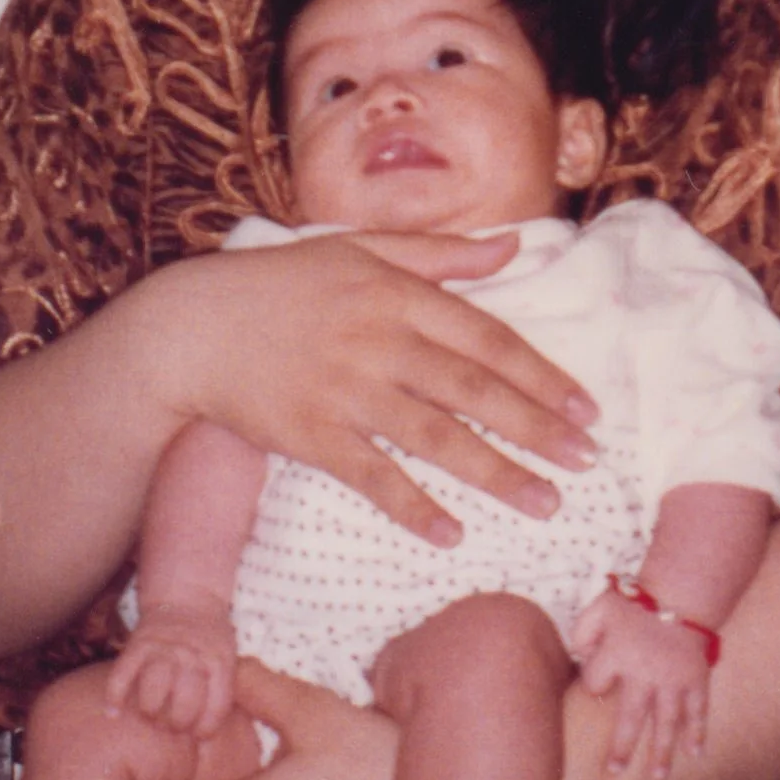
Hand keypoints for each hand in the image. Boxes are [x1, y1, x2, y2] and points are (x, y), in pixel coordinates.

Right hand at [106, 603, 236, 735]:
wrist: (189, 596)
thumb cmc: (209, 638)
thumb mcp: (227, 657)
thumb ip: (221, 691)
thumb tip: (205, 737)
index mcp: (219, 663)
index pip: (216, 707)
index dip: (205, 728)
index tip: (197, 734)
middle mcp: (192, 658)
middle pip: (184, 706)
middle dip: (177, 724)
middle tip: (172, 725)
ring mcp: (164, 651)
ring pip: (153, 692)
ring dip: (150, 711)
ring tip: (150, 715)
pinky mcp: (139, 644)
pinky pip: (122, 674)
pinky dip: (114, 696)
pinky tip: (113, 713)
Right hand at [140, 229, 599, 543]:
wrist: (193, 327)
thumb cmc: (282, 284)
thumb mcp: (359, 247)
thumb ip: (440, 253)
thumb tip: (512, 248)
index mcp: (396, 292)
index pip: (487, 336)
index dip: (540, 374)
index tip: (584, 408)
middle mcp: (378, 340)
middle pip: (473, 390)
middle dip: (536, 428)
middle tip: (585, 462)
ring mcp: (343, 390)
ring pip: (435, 437)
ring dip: (494, 473)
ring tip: (543, 502)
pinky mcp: (309, 435)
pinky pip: (371, 475)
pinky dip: (412, 505)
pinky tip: (451, 532)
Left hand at [571, 586, 712, 777]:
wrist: (681, 593)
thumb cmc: (637, 604)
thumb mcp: (600, 608)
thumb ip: (581, 632)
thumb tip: (578, 659)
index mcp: (618, 656)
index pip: (596, 683)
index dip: (595, 682)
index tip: (599, 682)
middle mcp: (645, 674)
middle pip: (631, 719)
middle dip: (623, 748)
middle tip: (615, 770)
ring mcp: (673, 680)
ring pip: (666, 723)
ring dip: (662, 751)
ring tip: (658, 776)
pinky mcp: (696, 680)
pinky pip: (698, 710)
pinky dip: (698, 732)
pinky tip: (696, 753)